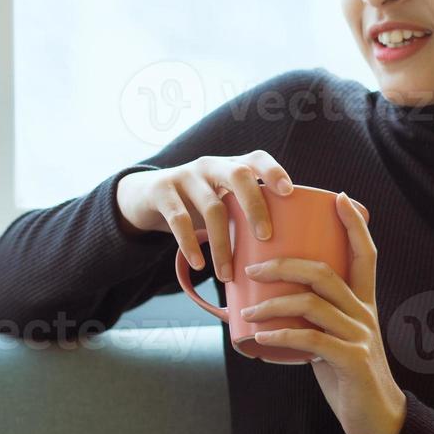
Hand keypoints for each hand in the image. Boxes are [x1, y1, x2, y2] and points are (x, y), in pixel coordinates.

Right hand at [115, 151, 295, 281]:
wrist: (144, 196)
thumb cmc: (195, 206)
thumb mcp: (220, 201)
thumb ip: (243, 216)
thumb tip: (282, 257)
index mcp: (230, 166)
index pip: (256, 159)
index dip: (274, 171)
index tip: (289, 191)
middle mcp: (210, 165)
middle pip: (238, 176)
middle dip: (255, 205)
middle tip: (265, 237)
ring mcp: (185, 176)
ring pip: (211, 207)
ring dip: (222, 244)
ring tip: (227, 275)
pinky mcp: (161, 190)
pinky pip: (179, 219)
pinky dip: (190, 244)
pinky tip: (198, 264)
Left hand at [237, 191, 407, 433]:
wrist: (375, 418)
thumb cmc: (345, 373)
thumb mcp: (331, 337)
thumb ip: (310, 317)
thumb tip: (263, 301)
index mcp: (362, 302)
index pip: (366, 254)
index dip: (354, 225)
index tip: (339, 197)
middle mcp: (364, 313)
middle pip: (324, 273)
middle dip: (283, 265)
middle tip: (250, 268)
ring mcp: (359, 336)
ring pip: (312, 304)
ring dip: (272, 304)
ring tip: (244, 311)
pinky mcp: (352, 360)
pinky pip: (311, 339)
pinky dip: (281, 335)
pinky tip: (259, 335)